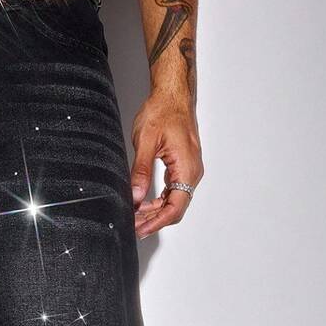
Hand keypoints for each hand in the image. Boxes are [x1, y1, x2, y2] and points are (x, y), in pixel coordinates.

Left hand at [130, 93, 203, 239]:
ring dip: (155, 212)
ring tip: (134, 217)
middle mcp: (192, 172)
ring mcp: (189, 170)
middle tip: (133, 226)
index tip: (141, 230)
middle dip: (154, 220)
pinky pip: (173, 191)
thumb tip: (136, 196)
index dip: (157, 222)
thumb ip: (141, 171)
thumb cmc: (163, 112)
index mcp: (187, 168)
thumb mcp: (146, 142)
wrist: (172, 96)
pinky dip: (158, 200)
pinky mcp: (183, 167)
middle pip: (175, 208)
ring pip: (174, 201)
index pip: (175, 207)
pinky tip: (142, 203)